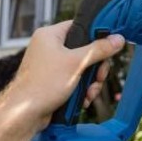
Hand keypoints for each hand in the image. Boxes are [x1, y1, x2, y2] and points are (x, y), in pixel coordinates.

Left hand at [8, 20, 125, 129]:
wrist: (24, 114)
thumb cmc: (43, 85)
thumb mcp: (77, 63)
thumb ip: (99, 49)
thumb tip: (117, 39)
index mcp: (50, 35)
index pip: (79, 26)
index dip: (96, 35)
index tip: (108, 45)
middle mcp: (48, 47)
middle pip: (84, 50)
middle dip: (94, 67)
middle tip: (99, 76)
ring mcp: (50, 65)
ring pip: (81, 67)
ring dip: (90, 81)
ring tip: (90, 93)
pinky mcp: (52, 80)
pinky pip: (74, 79)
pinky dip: (81, 89)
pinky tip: (83, 99)